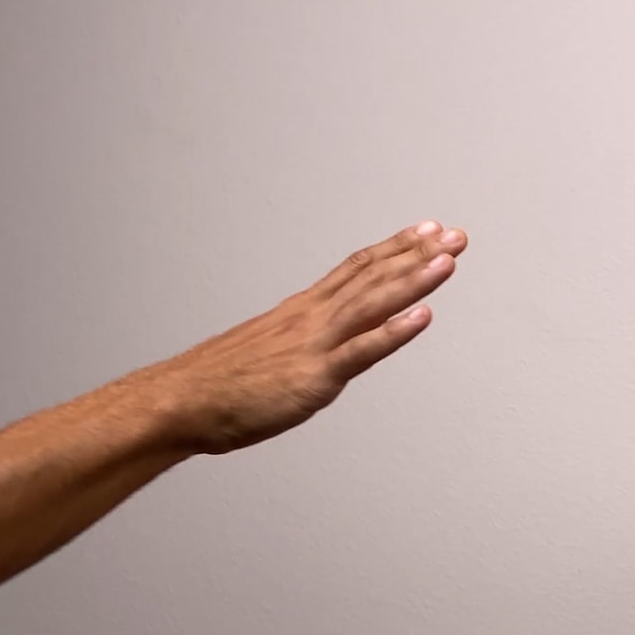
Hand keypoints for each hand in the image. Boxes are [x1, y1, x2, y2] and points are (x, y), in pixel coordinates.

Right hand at [134, 221, 469, 453]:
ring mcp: (314, 344)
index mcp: (302, 311)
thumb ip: (301, 343)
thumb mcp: (268, 351)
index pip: (356, 269)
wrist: (178, 402)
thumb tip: (322, 345)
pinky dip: (394, 332)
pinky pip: (361, 351)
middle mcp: (311, 318)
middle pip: (372, 277)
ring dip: (413, 280)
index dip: (394, 249)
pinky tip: (424, 316)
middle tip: (456, 235)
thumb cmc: (219, 384)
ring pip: (372, 304)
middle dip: (417, 256)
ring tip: (448, 260)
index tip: (427, 232)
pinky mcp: (314, 376)